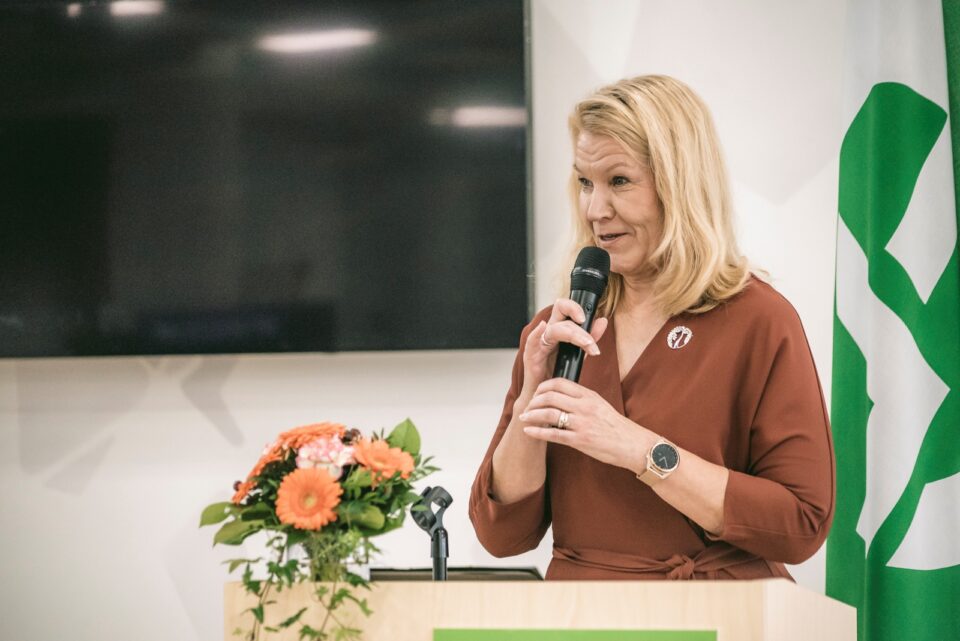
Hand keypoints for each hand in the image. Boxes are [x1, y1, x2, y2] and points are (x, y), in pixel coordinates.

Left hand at [519, 377, 652, 470]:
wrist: (633, 444)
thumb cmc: (616, 426)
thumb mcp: (600, 405)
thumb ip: (582, 399)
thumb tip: (562, 395)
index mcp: (589, 396)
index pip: (560, 383)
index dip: (543, 387)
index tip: (536, 393)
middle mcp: (584, 407)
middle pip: (550, 396)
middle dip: (534, 401)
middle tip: (527, 407)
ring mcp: (582, 424)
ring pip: (549, 414)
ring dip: (532, 415)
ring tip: (523, 418)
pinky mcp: (580, 441)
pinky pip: (553, 434)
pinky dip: (537, 432)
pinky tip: (528, 431)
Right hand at [521, 299, 607, 395]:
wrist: (544, 397)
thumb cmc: (557, 375)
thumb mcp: (577, 354)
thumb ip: (589, 338)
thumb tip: (602, 321)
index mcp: (558, 329)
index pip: (565, 309)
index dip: (575, 309)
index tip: (587, 319)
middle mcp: (547, 332)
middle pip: (559, 313)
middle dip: (579, 326)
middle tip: (591, 342)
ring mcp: (538, 343)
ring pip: (554, 329)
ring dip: (572, 334)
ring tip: (587, 345)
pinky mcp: (531, 356)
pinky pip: (532, 340)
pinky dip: (537, 332)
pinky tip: (542, 327)